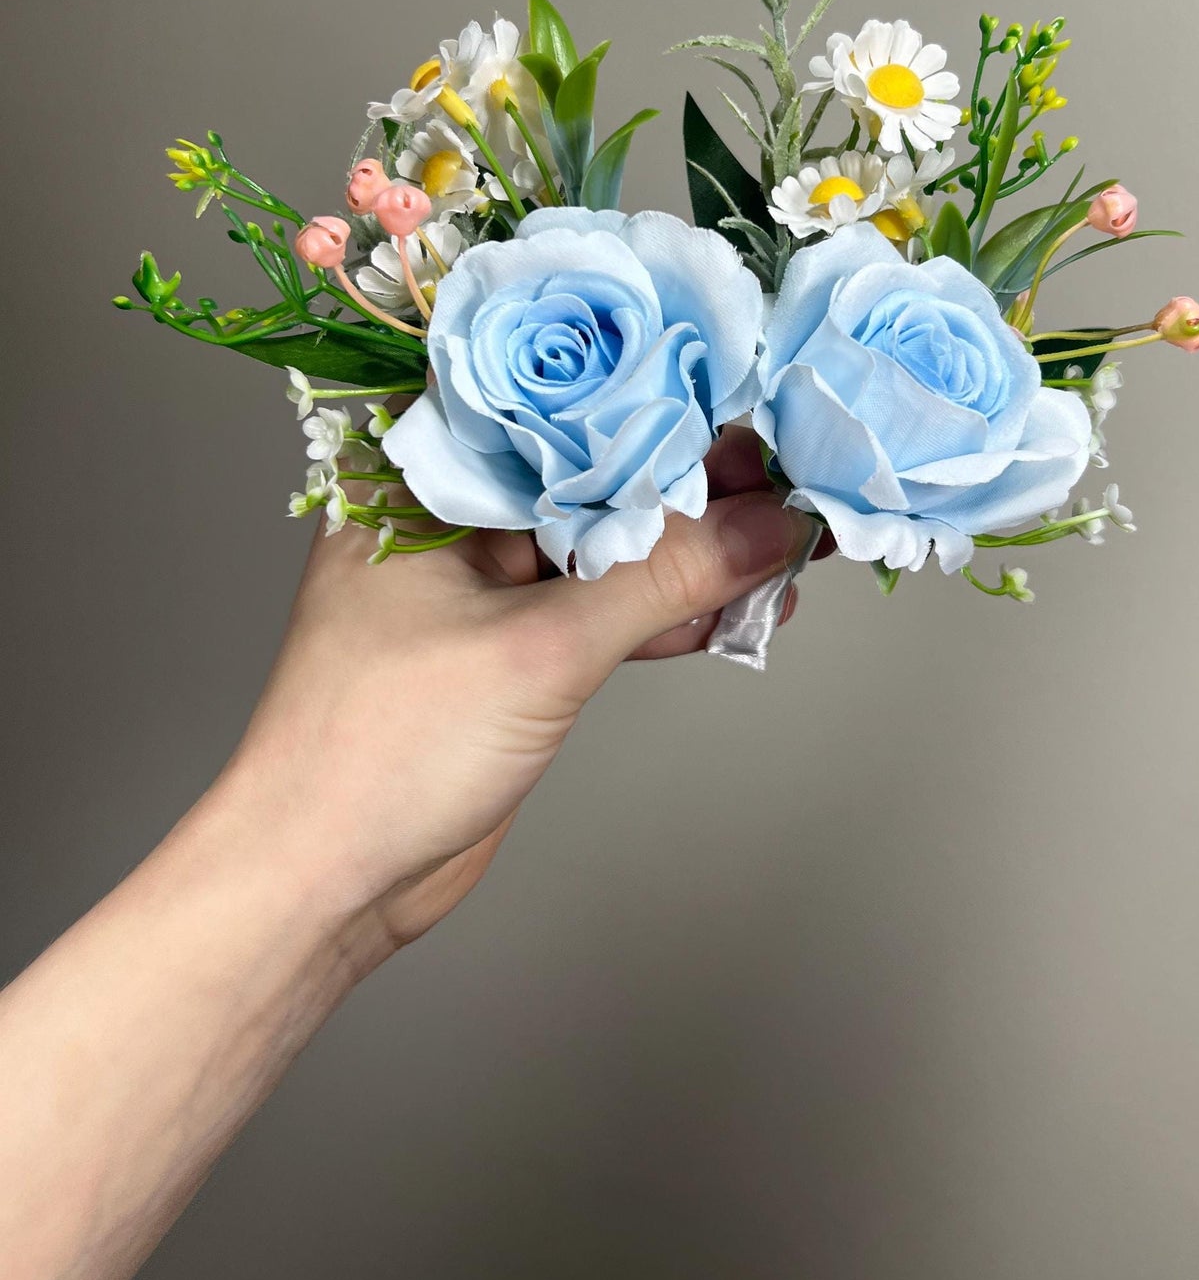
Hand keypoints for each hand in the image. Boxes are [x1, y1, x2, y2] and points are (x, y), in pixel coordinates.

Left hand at [221, 428, 817, 955]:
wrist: (323, 884)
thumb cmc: (382, 748)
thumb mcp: (540, 649)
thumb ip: (665, 577)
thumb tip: (772, 522)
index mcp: (420, 475)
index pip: (559, 405)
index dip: (661, 396)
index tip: (757, 395)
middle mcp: (450, 514)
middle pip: (595, 472)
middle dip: (696, 481)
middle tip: (795, 475)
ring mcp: (482, 584)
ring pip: (610, 544)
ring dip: (697, 552)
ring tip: (793, 540)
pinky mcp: (512, 647)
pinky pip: (606, 607)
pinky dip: (671, 609)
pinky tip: (743, 606)